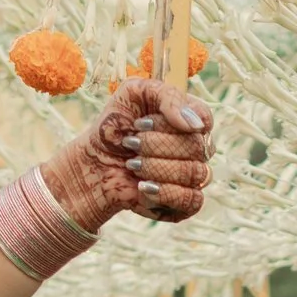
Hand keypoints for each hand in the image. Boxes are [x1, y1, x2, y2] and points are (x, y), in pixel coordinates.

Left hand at [43, 80, 211, 235]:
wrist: (93, 162)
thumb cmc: (116, 124)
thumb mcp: (135, 92)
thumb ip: (169, 97)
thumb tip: (196, 126)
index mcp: (192, 120)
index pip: (203, 120)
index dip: (169, 123)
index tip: (138, 124)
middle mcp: (199, 149)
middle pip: (198, 147)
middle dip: (155, 145)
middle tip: (129, 144)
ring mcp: (194, 176)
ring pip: (196, 174)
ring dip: (156, 168)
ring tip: (131, 165)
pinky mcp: (185, 203)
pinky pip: (192, 201)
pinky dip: (166, 193)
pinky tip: (143, 187)